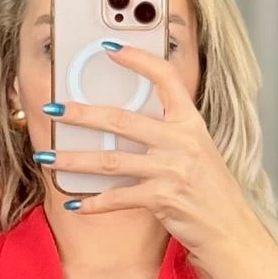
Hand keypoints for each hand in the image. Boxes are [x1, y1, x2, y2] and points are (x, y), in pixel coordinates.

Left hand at [39, 42, 264, 266]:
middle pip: (121, 120)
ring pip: (111, 160)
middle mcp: (181, 141)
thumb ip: (169, 134)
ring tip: (46, 157)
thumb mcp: (199, 150)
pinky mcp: (163, 198)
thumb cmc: (212, 191)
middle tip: (52, 109)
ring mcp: (171, 170)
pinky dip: (93, 203)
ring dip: (73, 160)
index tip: (109, 49)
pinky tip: (74, 204)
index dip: (137, 60)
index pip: (165, 78)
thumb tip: (126, 124)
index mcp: (191, 123)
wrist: (230, 229)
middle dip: (81, 114)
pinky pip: (118, 198)